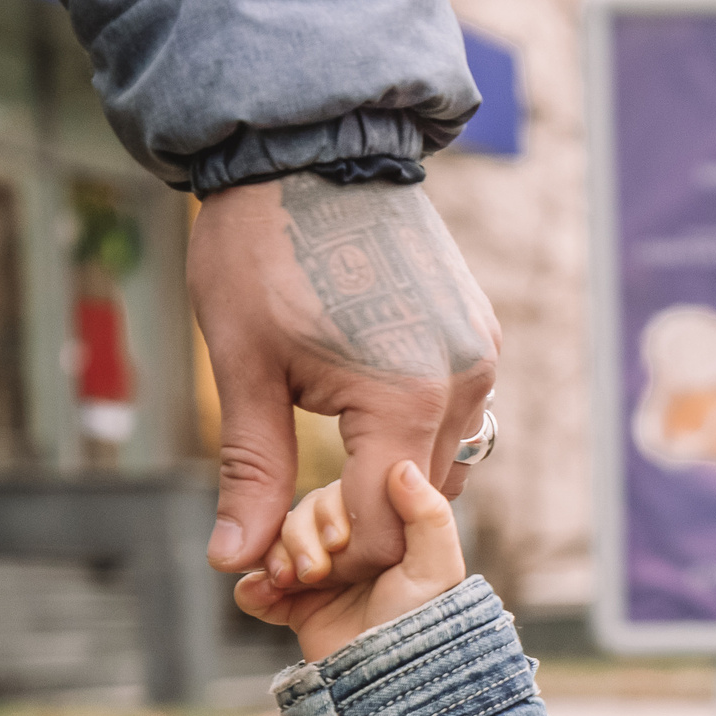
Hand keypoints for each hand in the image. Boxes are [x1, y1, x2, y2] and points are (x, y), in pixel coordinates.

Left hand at [192, 173, 498, 581]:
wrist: (309, 155)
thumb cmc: (264, 254)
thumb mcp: (246, 368)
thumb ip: (253, 471)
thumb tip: (234, 560)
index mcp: (406, 399)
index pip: (384, 527)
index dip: (328, 558)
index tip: (279, 559)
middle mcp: (464, 384)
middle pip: (422, 505)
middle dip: (361, 526)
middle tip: (293, 520)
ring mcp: (481, 360)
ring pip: (447, 464)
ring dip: (394, 484)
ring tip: (329, 470)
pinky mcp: (481, 337)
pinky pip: (460, 417)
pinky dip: (416, 437)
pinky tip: (362, 419)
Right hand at [235, 462, 468, 661]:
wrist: (390, 688)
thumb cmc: (424, 627)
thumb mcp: (437, 570)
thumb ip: (428, 516)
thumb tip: (402, 466)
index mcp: (384, 534)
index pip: (341, 498)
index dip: (332, 512)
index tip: (339, 541)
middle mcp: (352, 551)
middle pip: (303, 517)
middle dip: (299, 538)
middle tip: (314, 571)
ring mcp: (322, 579)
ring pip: (276, 546)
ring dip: (274, 559)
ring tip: (288, 582)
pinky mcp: (297, 609)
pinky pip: (257, 587)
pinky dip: (253, 589)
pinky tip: (261, 595)